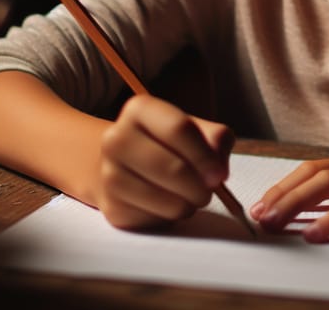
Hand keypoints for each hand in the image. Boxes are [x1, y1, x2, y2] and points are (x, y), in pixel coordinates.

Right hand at [95, 94, 233, 228]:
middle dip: (199, 186)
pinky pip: (153, 220)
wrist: (123, 162)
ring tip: (189, 195)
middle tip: (208, 191)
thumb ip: (216, 139)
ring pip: (165, 200)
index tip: (219, 174)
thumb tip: (219, 171)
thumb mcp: (195, 128)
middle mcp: (117, 138)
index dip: (204, 155)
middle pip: (172, 168)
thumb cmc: (168, 142)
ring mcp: (109, 174)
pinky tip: (168, 203)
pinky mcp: (111, 207)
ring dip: (188, 204)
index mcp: (140, 109)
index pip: (178, 129)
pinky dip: (169, 217)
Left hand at [250, 141, 328, 241]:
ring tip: (273, 222)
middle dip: (279, 194)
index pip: (308, 170)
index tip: (262, 204)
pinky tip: (313, 233)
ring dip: (294, 203)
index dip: (282, 187)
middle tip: (256, 216)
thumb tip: (321, 208)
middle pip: (309, 174)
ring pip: (324, 185)